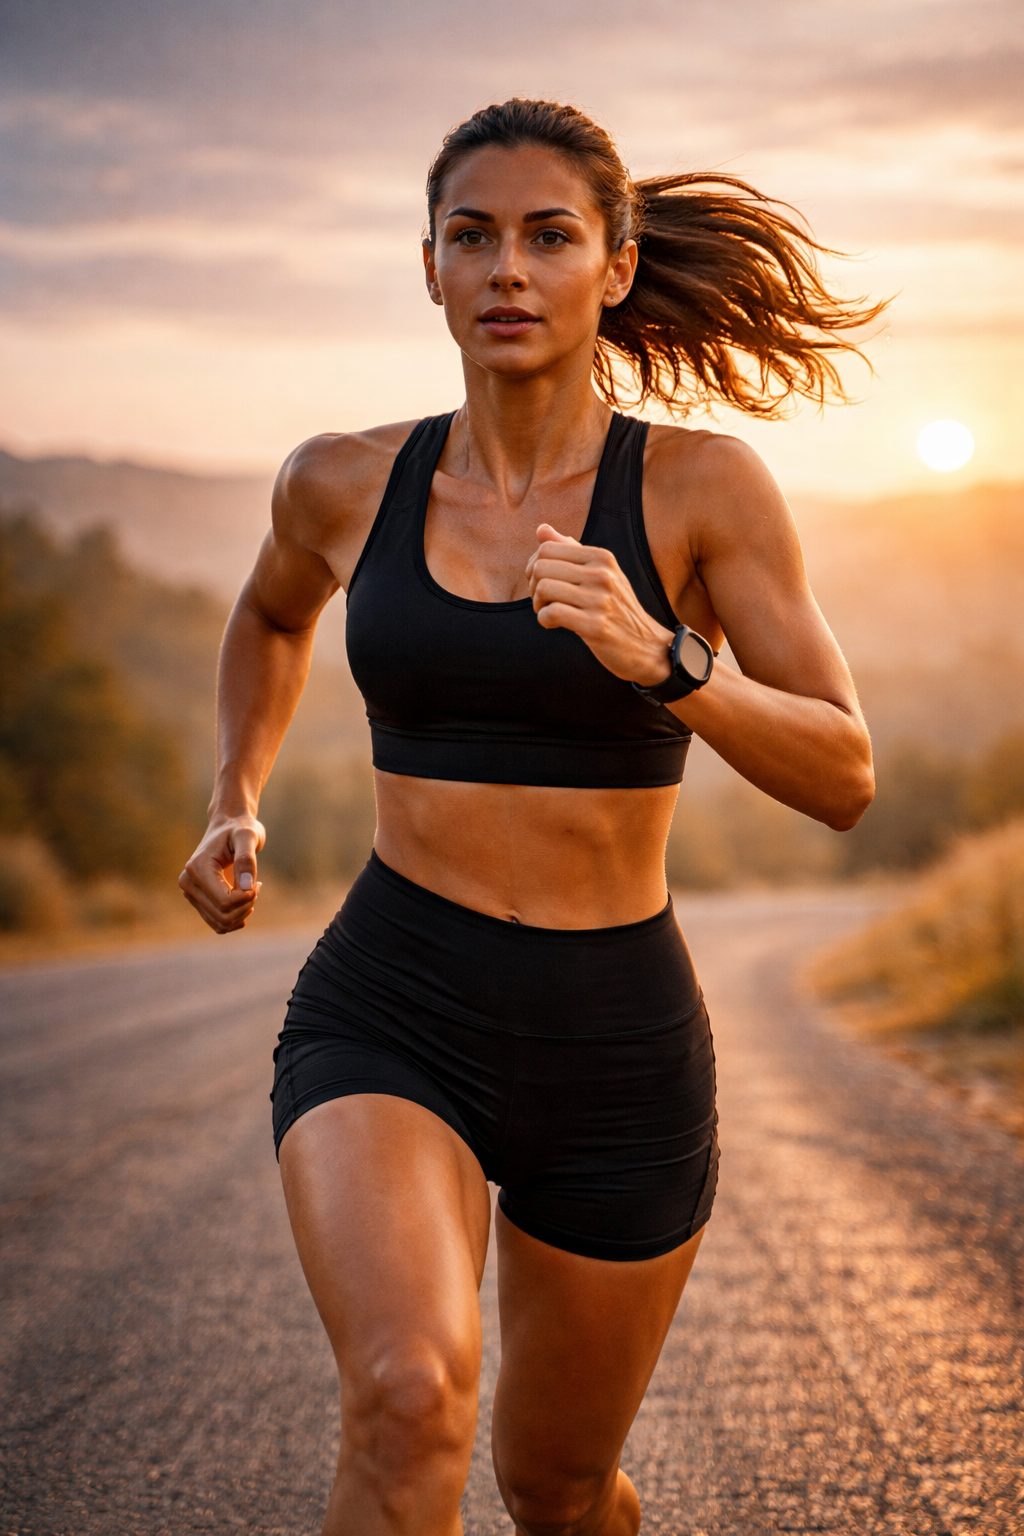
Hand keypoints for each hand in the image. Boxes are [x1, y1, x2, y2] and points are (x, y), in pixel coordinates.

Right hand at [179, 813, 265, 933]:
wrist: (228, 826)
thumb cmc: (239, 829)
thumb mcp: (248, 836)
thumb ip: (247, 859)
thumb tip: (247, 887)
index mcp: (197, 868)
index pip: (224, 902)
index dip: (246, 898)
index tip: (258, 884)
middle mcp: (188, 883)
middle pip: (223, 916)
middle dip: (246, 906)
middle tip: (257, 887)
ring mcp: (191, 894)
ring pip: (221, 924)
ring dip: (242, 913)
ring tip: (251, 891)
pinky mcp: (198, 901)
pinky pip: (219, 924)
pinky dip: (236, 917)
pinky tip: (244, 898)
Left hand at [525, 523, 674, 685]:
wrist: (646, 645)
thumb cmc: (616, 608)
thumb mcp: (600, 574)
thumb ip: (571, 551)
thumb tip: (541, 529)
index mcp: (602, 557)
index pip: (548, 548)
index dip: (534, 566)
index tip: (541, 583)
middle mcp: (602, 574)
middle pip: (541, 567)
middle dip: (533, 586)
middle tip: (542, 601)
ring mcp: (600, 600)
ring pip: (544, 588)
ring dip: (537, 604)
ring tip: (548, 612)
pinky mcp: (596, 626)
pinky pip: (552, 613)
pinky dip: (544, 620)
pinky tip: (554, 624)